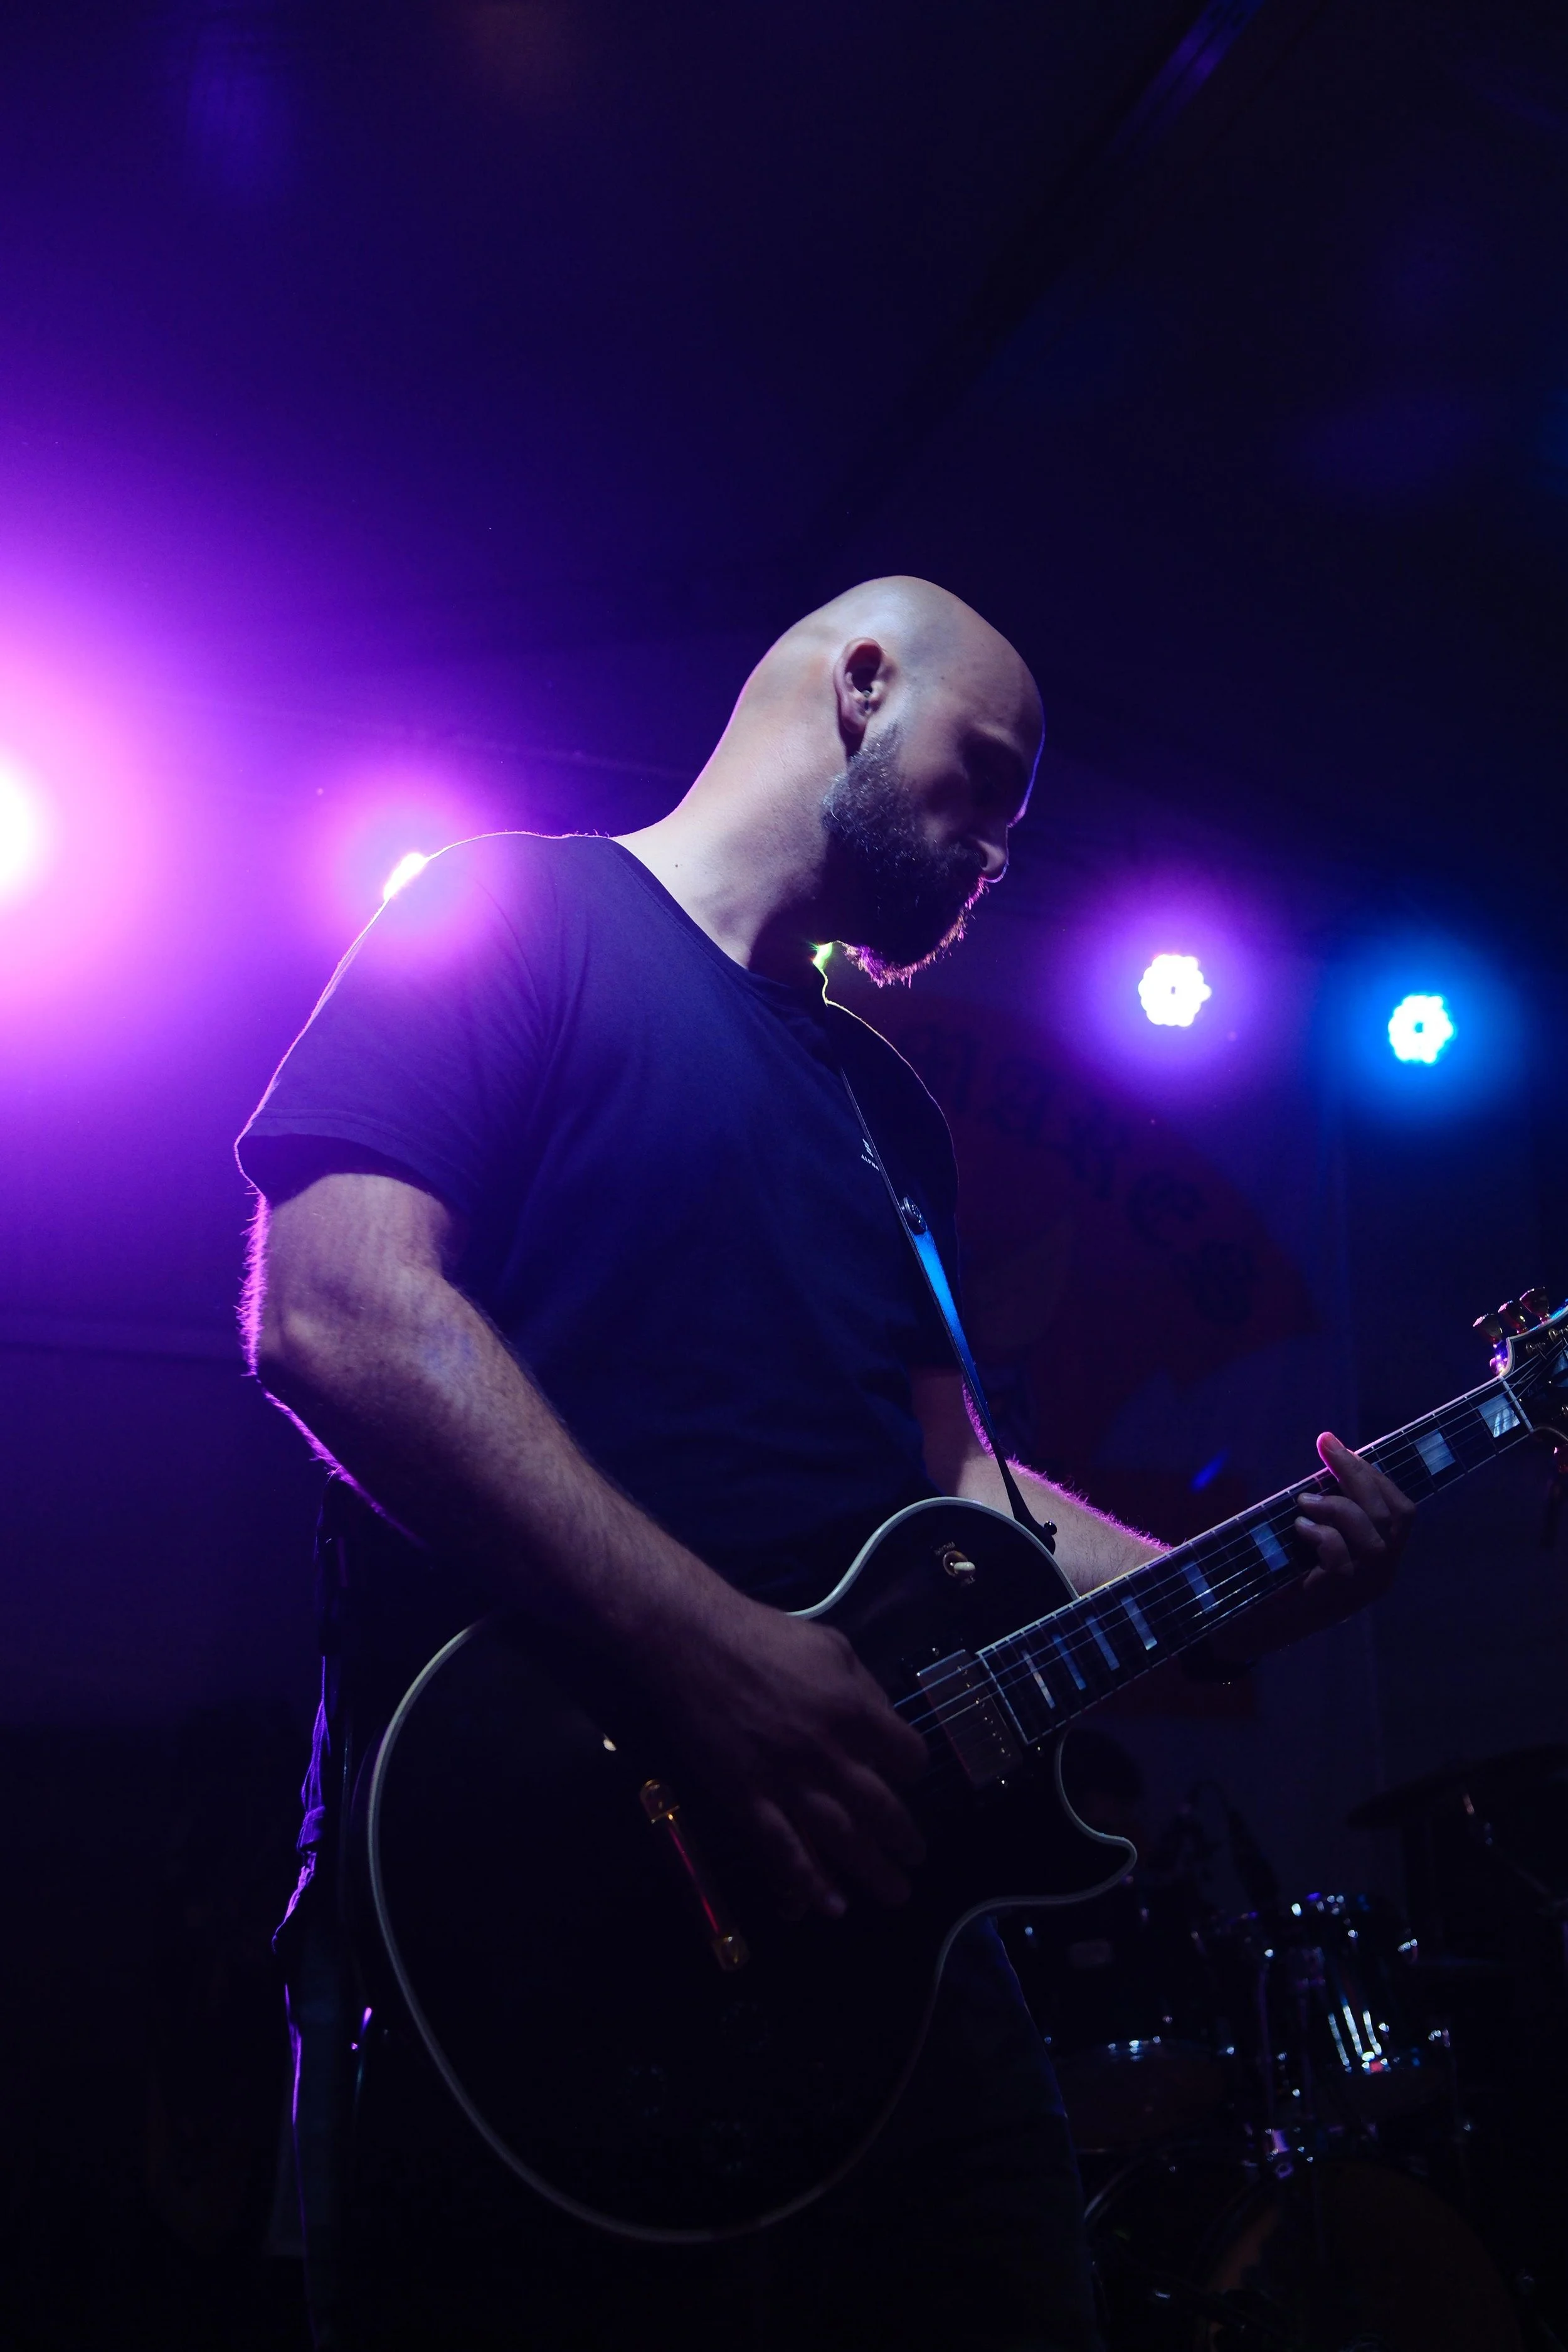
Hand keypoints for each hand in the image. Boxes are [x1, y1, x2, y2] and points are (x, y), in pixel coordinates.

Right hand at [641, 1589, 927, 1923]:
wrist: (692, 1645)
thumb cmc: (764, 1638)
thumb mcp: (833, 1646)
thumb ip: (865, 1688)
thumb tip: (886, 1722)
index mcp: (855, 1711)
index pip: (907, 1757)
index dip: (913, 1769)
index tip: (908, 1777)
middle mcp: (829, 1754)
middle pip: (881, 1810)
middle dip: (904, 1840)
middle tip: (914, 1858)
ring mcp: (787, 1781)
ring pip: (841, 1841)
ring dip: (872, 1873)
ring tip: (893, 1893)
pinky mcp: (746, 1799)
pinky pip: (783, 1851)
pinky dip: (808, 1883)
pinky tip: (829, 1905)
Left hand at [1216, 1431, 1413, 1660]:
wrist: (1251, 1626)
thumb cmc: (1280, 1575)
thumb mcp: (1314, 1538)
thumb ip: (1330, 1510)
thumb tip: (1330, 1457)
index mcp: (1381, 1558)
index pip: (1402, 1511)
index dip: (1376, 1475)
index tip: (1343, 1448)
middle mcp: (1380, 1576)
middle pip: (1391, 1517)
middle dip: (1357, 1474)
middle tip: (1326, 1447)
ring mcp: (1360, 1591)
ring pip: (1372, 1538)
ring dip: (1338, 1507)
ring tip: (1305, 1501)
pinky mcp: (1334, 1600)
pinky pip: (1341, 1559)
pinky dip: (1321, 1535)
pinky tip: (1299, 1528)